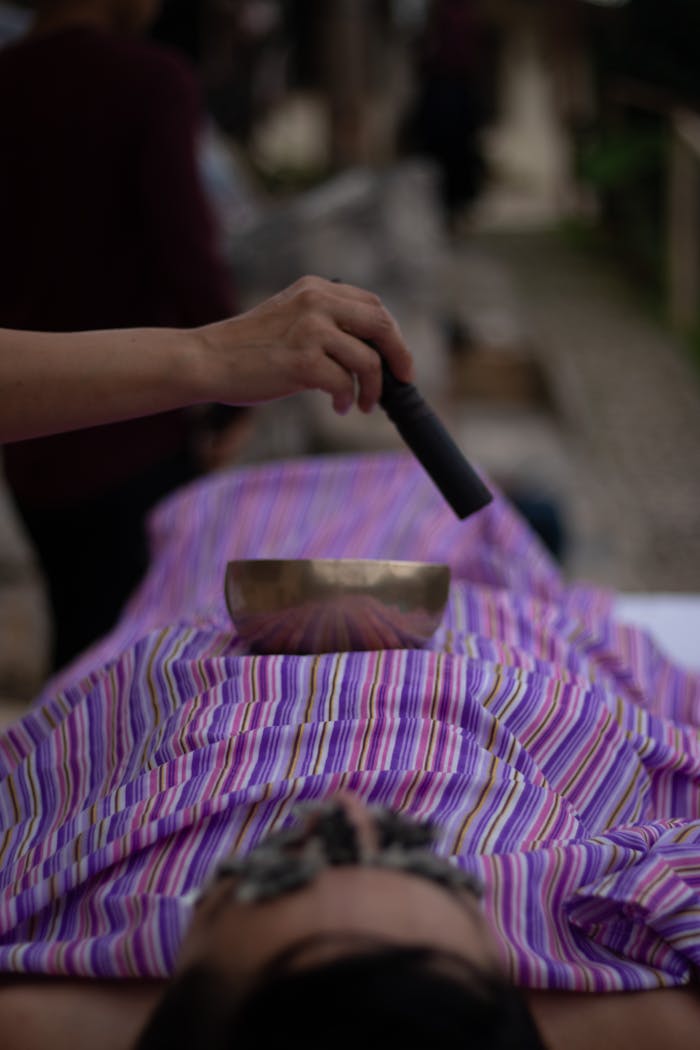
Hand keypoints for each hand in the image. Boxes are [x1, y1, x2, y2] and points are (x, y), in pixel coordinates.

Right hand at [195, 276, 414, 414]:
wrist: (208, 360)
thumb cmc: (248, 348)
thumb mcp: (290, 319)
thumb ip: (326, 324)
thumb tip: (371, 351)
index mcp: (316, 289)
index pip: (373, 305)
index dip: (393, 335)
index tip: (397, 360)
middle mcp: (317, 302)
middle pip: (382, 326)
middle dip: (399, 357)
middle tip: (402, 381)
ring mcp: (310, 331)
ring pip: (368, 360)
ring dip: (372, 388)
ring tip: (361, 403)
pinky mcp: (303, 361)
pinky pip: (345, 383)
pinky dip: (347, 399)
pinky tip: (338, 406)